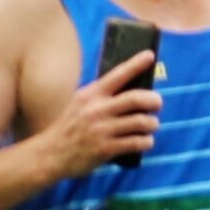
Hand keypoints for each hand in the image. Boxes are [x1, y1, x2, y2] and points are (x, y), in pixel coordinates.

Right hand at [44, 47, 159, 175]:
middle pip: (136, 98)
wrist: (51, 154)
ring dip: (152, 123)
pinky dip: (146, 141)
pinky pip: (136, 142)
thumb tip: (131, 87)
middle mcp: (97, 110)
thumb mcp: (79, 103)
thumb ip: (100, 96)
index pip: (117, 74)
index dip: (136, 64)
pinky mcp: (106, 149)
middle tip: (158, 103)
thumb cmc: (69, 126)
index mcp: (91, 94)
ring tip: (152, 125)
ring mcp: (102, 130)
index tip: (149, 56)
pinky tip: (146, 141)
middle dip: (154, 100)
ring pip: (140, 122)